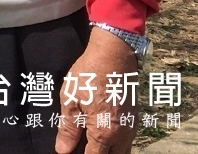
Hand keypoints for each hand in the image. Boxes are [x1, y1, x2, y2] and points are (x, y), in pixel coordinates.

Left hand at [55, 28, 138, 153]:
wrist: (114, 54)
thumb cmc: (89, 75)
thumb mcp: (70, 99)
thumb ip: (68, 128)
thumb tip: (63, 150)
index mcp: (104, 133)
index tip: (70, 151)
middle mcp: (122, 135)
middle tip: (80, 145)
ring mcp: (131, 126)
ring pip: (121, 150)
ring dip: (108, 149)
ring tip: (89, 139)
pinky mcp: (134, 117)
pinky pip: (127, 139)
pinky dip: (115, 140)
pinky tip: (101, 129)